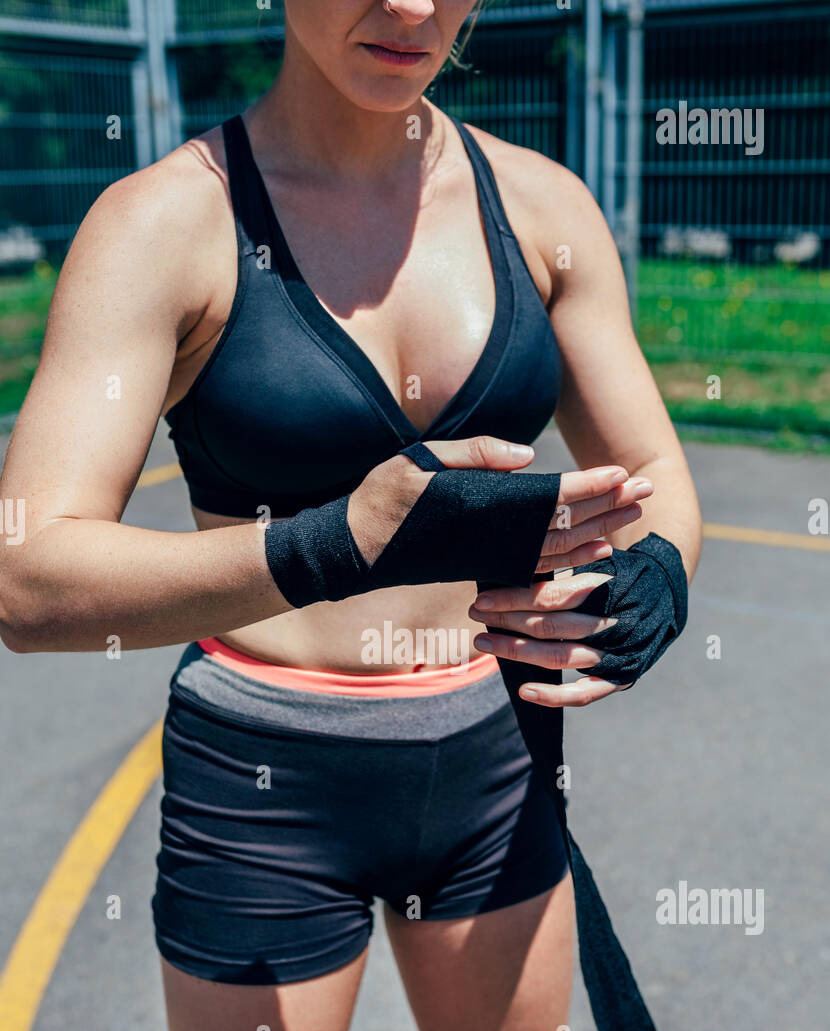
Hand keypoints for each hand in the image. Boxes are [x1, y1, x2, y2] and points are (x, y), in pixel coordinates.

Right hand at [347, 435, 651, 568]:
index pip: (550, 500)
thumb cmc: (381, 500)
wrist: (353, 551)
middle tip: (649, 488)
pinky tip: (595, 549)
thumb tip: (526, 457)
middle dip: (609, 506)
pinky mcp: (486, 568)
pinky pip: (540, 567)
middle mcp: (494, 539)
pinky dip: (572, 558)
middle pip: (566, 526)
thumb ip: (475, 454)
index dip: (590, 487)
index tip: (623, 473)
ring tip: (632, 511)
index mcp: (483, 509)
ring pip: (559, 550)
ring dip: (599, 530)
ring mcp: (492, 558)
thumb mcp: (420, 461)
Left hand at [468, 568, 636, 707]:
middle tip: (476, 614)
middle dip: (507, 620)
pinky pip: (584, 694)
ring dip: (517, 650)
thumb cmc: (624, 573)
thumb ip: (568, 563)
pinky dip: (553, 695)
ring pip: (559, 656)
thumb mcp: (603, 559)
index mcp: (610, 590)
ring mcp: (617, 653)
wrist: (669, 595)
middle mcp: (613, 623)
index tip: (484, 598)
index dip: (515, 599)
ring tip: (485, 642)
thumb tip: (514, 560)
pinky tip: (524, 691)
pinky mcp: (620, 676)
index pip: (553, 596)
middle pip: (550, 625)